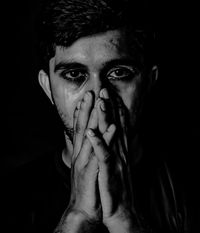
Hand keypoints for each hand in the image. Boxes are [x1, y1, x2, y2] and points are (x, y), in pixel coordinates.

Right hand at [55, 91, 100, 231]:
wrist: (84, 210)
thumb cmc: (88, 187)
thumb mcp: (88, 167)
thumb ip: (89, 153)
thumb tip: (91, 141)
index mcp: (81, 153)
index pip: (80, 129)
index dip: (84, 112)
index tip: (88, 97)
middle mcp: (81, 155)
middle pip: (83, 128)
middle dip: (88, 109)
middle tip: (92, 91)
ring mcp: (85, 163)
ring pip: (90, 136)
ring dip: (95, 118)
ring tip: (101, 101)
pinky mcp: (93, 172)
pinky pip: (102, 153)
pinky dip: (107, 139)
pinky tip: (113, 127)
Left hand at [86, 89, 140, 231]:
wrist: (120, 212)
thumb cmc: (115, 187)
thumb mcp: (116, 165)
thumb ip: (116, 149)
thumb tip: (114, 136)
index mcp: (119, 151)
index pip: (117, 126)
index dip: (114, 109)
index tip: (109, 94)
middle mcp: (120, 153)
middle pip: (115, 126)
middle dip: (110, 107)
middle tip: (104, 90)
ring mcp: (116, 162)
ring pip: (110, 137)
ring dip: (106, 119)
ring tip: (100, 103)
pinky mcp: (109, 173)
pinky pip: (104, 156)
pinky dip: (99, 143)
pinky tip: (91, 132)